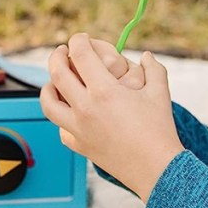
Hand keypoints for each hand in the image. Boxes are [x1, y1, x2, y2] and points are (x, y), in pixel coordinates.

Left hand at [40, 33, 182, 199]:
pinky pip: (60, 127)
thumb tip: (146, 55)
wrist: (156, 169)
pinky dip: (61, 116)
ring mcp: (77, 128)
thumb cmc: (160, 130)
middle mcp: (85, 108)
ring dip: (48, 87)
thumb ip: (153, 69)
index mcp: (104, 91)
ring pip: (47, 102)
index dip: (78, 40)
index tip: (81, 38)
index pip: (80, 55)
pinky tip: (70, 111)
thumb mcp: (160, 93)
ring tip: (55, 80)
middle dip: (56, 56)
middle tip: (62, 50)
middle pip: (57, 73)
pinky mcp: (77, 145)